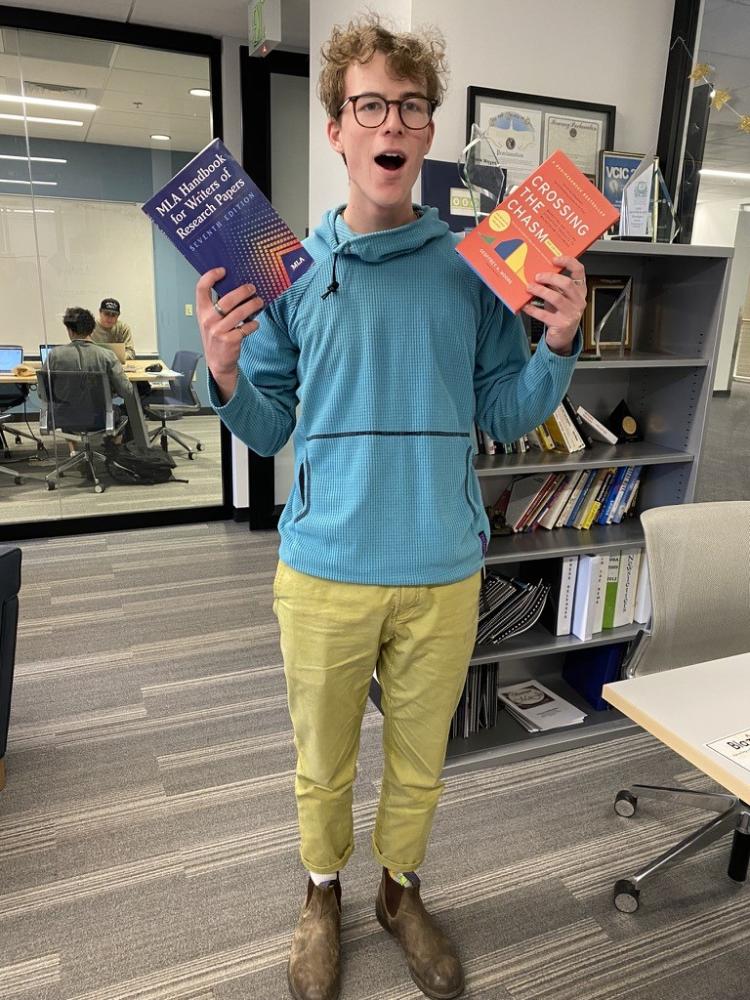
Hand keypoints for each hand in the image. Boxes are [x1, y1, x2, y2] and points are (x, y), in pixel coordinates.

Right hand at [195, 268, 263, 401]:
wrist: (217, 362)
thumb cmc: (216, 337)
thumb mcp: (210, 320)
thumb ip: (217, 306)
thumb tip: (235, 287)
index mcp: (202, 311)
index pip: (201, 288)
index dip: (211, 276)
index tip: (223, 270)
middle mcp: (208, 320)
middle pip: (227, 299)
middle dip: (243, 291)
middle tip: (252, 288)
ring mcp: (218, 331)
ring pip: (240, 313)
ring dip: (252, 305)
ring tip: (260, 302)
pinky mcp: (230, 340)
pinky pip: (246, 328)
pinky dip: (253, 324)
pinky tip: (255, 323)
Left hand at [523, 256, 586, 355]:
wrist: (563, 337)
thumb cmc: (560, 314)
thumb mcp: (560, 297)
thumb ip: (554, 286)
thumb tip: (539, 272)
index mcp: (579, 291)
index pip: (580, 271)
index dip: (568, 262)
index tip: (555, 259)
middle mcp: (578, 301)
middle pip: (567, 283)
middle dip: (550, 278)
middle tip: (537, 276)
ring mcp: (571, 314)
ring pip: (556, 298)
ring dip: (540, 291)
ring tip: (529, 288)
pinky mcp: (562, 325)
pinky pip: (545, 315)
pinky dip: (533, 309)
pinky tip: (525, 306)